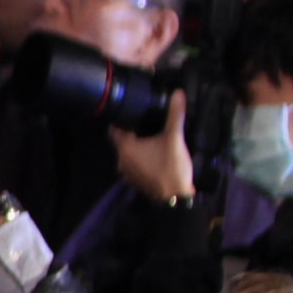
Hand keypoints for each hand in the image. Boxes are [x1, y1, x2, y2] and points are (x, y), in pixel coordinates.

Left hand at [110, 90, 195, 205]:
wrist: (175, 198)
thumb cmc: (171, 167)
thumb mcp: (175, 138)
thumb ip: (175, 115)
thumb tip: (178, 94)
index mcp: (125, 148)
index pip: (114, 129)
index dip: (120, 118)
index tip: (129, 109)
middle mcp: (121, 160)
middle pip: (121, 140)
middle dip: (131, 130)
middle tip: (143, 118)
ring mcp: (127, 172)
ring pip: (128, 152)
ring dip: (136, 143)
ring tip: (150, 132)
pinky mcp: (135, 179)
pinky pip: (134, 162)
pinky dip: (141, 155)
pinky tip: (154, 150)